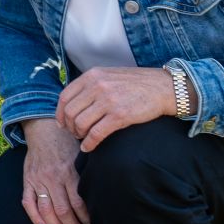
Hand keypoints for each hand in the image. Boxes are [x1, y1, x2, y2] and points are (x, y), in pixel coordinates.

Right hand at [22, 118, 90, 223]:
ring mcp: (38, 180)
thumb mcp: (81, 154)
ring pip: (46, 210)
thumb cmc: (67, 142)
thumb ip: (87, 172)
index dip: (85, 218)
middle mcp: (53, 177)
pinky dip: (34, 217)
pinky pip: (28, 202)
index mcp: (69, 172)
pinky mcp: (27, 180)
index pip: (78, 202)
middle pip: (63, 210)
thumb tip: (103, 191)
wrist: (44, 129)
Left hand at [55, 66, 176, 151]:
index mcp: (92, 76)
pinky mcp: (119, 115)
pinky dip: (89, 143)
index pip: (64, 97)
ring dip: (79, 135)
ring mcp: (108, 100)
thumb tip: (71, 103)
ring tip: (83, 138)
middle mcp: (97, 86)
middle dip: (69, 126)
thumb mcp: (108, 76)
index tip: (63, 123)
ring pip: (80, 123)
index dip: (60, 113)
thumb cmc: (135, 84)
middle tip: (75, 133)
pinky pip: (95, 134)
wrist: (163, 88)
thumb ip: (90, 85)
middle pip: (70, 112)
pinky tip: (89, 147)